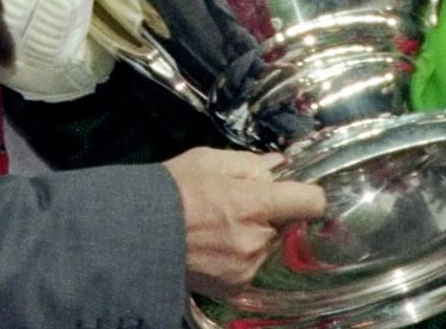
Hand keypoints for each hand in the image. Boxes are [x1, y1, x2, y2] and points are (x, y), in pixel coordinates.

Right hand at [166, 148, 330, 298]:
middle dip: (269, 213)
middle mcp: (256, 239)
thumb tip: (277, 164)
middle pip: (286, 224)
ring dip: (253, 235)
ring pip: (267, 245)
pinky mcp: (234, 285)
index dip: (308, 193)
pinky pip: (251, 265)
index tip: (299, 191)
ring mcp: (246, 266)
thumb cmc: (168, 192)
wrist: (134, 234)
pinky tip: (213, 245)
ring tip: (218, 226)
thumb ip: (249, 163)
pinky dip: (239, 256)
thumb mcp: (207, 161)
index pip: (310, 201)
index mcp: (253, 203)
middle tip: (237, 205)